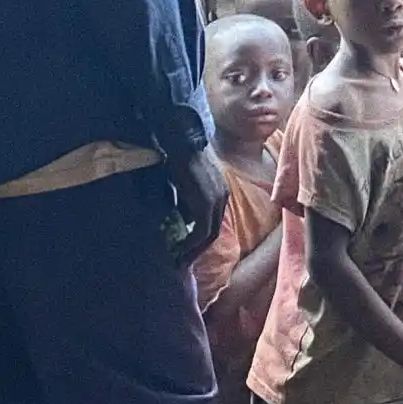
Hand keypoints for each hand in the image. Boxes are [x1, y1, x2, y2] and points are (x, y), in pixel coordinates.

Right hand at [170, 143, 230, 257]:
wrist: (182, 144)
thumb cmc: (180, 157)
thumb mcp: (187, 182)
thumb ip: (188, 200)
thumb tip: (182, 218)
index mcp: (220, 191)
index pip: (214, 220)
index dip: (202, 236)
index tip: (188, 246)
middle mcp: (222, 197)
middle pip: (214, 230)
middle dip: (199, 248)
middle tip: (184, 259)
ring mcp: (216, 201)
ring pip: (210, 234)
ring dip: (195, 249)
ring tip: (181, 259)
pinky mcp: (206, 204)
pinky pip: (201, 231)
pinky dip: (191, 243)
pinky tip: (180, 249)